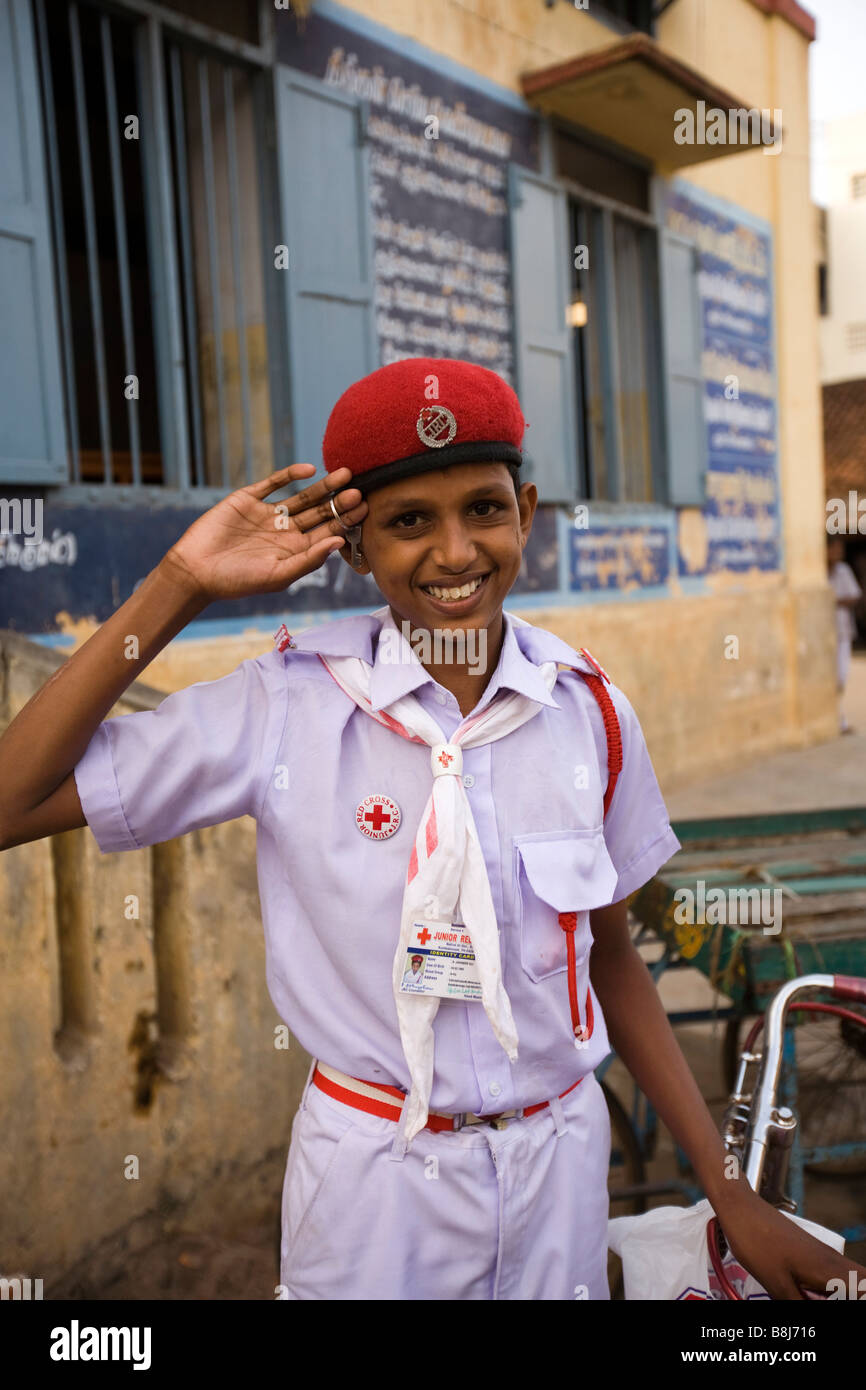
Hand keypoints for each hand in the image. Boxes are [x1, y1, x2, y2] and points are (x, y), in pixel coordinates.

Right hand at [161, 465, 366, 602]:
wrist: (196, 570)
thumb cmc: (237, 582)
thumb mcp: (278, 575)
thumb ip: (309, 559)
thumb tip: (339, 542)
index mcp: (295, 551)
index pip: (328, 532)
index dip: (346, 520)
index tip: (364, 508)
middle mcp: (285, 531)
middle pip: (320, 512)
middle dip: (339, 501)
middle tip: (360, 488)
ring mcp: (268, 514)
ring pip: (302, 496)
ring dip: (322, 486)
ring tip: (344, 473)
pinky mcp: (248, 500)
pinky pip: (273, 483)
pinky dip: (290, 475)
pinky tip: (308, 470)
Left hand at [713, 1179, 865, 1298]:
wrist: (740, 1208)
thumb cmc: (756, 1241)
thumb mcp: (777, 1285)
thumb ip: (799, 1306)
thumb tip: (812, 1315)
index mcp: (829, 1269)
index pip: (865, 1287)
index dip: (863, 1295)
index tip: (844, 1300)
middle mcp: (832, 1260)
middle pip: (861, 1283)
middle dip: (853, 1296)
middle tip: (820, 1301)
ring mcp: (822, 1254)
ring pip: (847, 1280)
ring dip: (838, 1295)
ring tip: (810, 1298)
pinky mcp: (810, 1252)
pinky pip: (831, 1275)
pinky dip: (827, 1289)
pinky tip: (806, 1295)